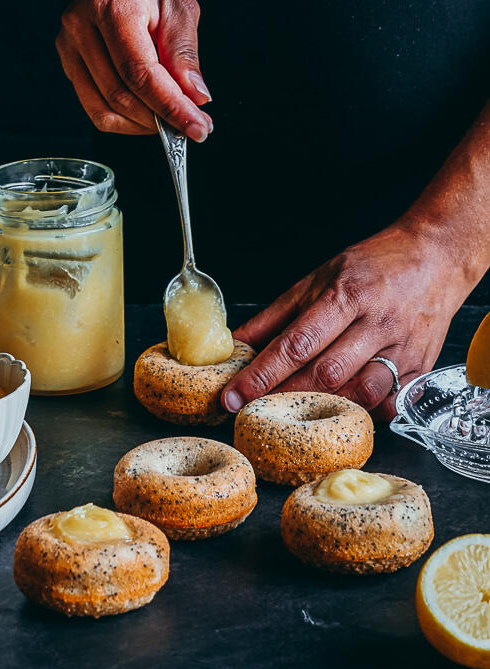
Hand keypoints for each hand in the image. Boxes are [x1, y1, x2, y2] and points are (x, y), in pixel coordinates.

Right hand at [56, 0, 212, 139]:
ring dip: (142, 124)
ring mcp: (69, 45)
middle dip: (161, 118)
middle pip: (120, 93)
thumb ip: (185, 52)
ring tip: (172, 119)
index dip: (170, 105)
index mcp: (113, 5)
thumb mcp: (180, 3)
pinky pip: (94, 106)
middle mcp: (82, 26)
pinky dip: (124, 119)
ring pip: (104, 108)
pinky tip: (148, 112)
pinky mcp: (68, 61)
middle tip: (193, 125)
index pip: (140, 72)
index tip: (198, 126)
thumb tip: (195, 96)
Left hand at [222, 223, 468, 420]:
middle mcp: (376, 324)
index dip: (261, 374)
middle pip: (326, 374)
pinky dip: (364, 411)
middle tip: (255, 409)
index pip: (296, 344)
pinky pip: (389, 403)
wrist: (435, 257)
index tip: (233, 395)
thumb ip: (277, 315)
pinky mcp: (422, 368)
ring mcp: (403, 349)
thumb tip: (238, 343)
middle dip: (285, 396)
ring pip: (360, 393)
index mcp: (346, 296)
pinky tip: (345, 407)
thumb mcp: (318, 278)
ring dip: (325, 407)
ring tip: (298, 410)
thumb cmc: (372, 266)